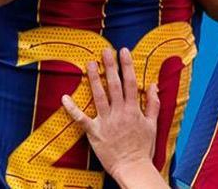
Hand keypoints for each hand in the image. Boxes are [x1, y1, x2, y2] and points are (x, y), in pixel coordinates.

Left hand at [61, 48, 160, 186]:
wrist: (132, 167)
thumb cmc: (143, 148)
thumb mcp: (152, 125)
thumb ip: (153, 104)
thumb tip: (153, 85)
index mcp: (133, 110)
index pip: (130, 83)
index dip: (127, 66)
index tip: (123, 51)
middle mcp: (120, 112)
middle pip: (114, 85)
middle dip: (110, 66)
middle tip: (105, 50)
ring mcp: (106, 121)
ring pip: (99, 96)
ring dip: (94, 79)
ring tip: (90, 64)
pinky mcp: (94, 132)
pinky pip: (81, 119)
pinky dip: (72, 108)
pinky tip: (65, 98)